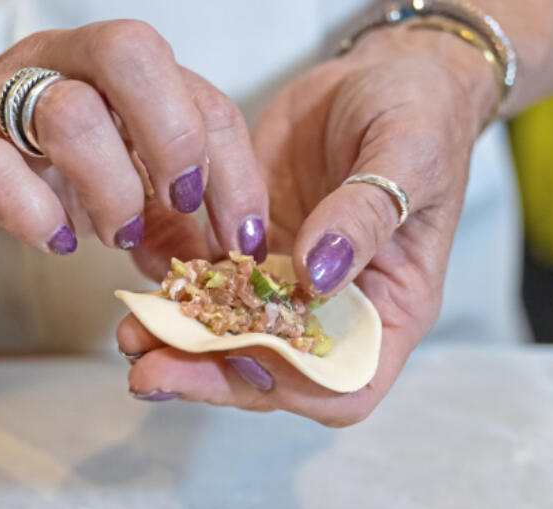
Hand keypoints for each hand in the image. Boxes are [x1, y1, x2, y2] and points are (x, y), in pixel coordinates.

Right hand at [0, 20, 267, 258]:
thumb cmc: (24, 159)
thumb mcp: (111, 178)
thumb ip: (165, 217)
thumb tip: (216, 265)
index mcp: (114, 70)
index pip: (198, 95)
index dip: (234, 170)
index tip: (242, 238)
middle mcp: (61, 65)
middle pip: (133, 55)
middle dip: (176, 140)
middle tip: (180, 206)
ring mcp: (2, 102)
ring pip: (68, 113)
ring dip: (110, 188)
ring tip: (114, 232)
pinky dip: (38, 216)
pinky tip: (57, 240)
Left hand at [118, 27, 499, 425]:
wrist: (383, 76)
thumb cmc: (422, 116)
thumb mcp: (409, 154)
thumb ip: (367, 214)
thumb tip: (318, 273)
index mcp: (390, 308)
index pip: (345, 386)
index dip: (294, 389)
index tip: (245, 364)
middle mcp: (336, 311)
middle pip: (272, 373)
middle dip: (210, 376)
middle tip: (150, 370)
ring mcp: (288, 285)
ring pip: (230, 337)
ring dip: (179, 344)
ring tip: (130, 336)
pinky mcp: (252, 251)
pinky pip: (209, 286)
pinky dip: (174, 294)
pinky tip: (140, 288)